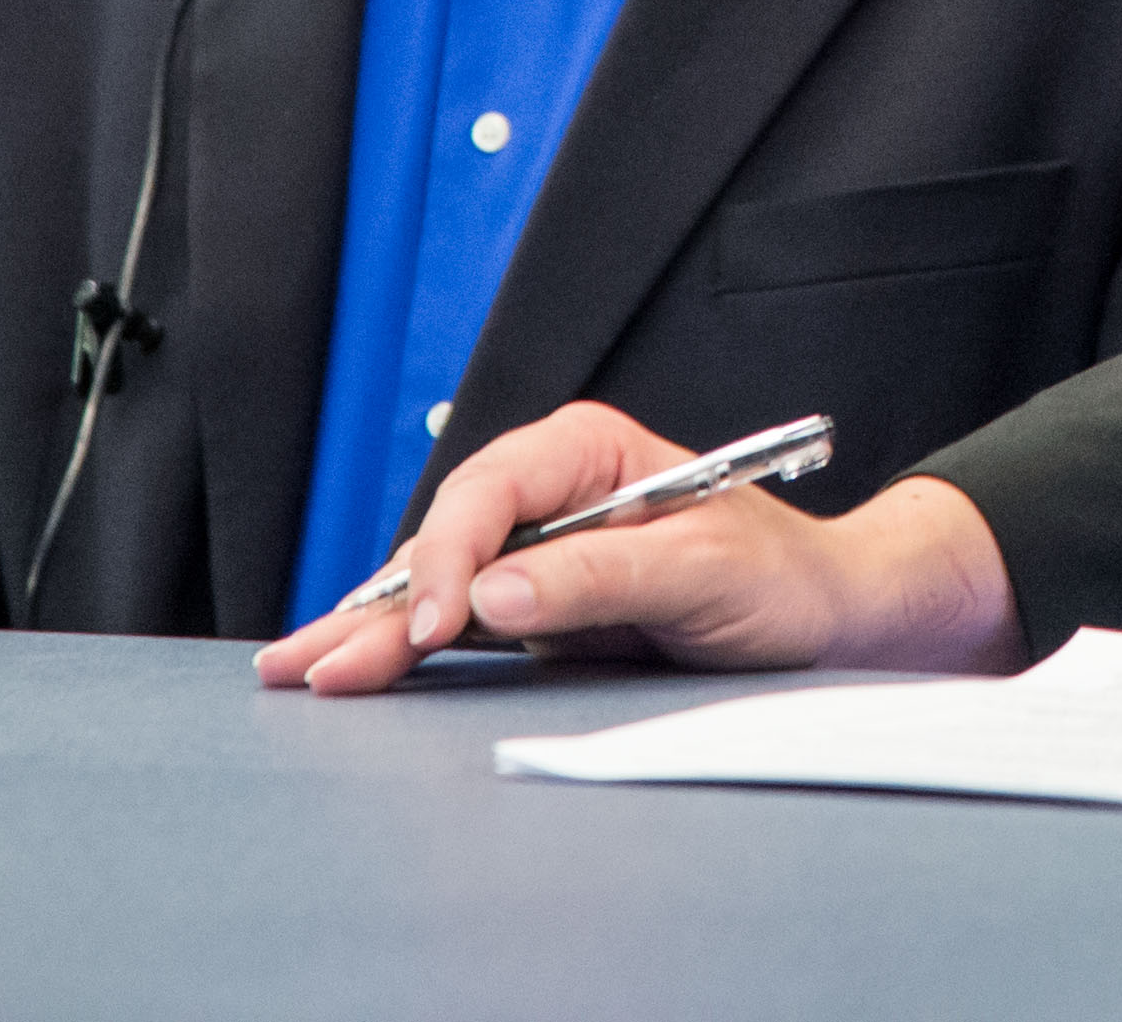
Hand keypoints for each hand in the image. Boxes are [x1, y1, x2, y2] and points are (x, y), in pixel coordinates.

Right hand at [251, 401, 1024, 696]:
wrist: (825, 615)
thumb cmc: (781, 578)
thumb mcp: (704, 572)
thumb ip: (600, 575)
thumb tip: (494, 594)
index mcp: (590, 451)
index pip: (492, 491)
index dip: (453, 555)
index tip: (440, 623)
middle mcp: (552, 491)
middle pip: (446, 538)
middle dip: (381, 602)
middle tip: (315, 663)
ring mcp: (536, 549)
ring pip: (438, 585)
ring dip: (371, 629)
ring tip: (296, 671)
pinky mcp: (535, 605)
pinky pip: (455, 622)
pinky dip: (401, 647)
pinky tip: (344, 666)